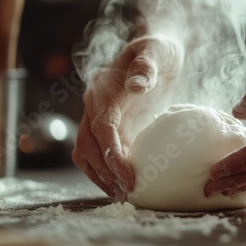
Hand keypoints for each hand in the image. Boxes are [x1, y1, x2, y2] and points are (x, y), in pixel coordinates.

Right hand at [73, 36, 182, 200]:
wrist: (157, 54)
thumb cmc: (157, 51)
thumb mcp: (155, 52)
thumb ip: (145, 66)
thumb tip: (136, 85)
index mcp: (103, 90)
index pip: (101, 128)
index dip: (110, 154)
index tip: (125, 176)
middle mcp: (95, 106)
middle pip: (87, 145)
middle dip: (103, 171)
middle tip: (126, 192)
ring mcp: (100, 118)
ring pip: (87, 153)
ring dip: (100, 175)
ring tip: (121, 194)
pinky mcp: (112, 127)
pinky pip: (100, 153)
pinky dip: (107, 170)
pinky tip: (122, 183)